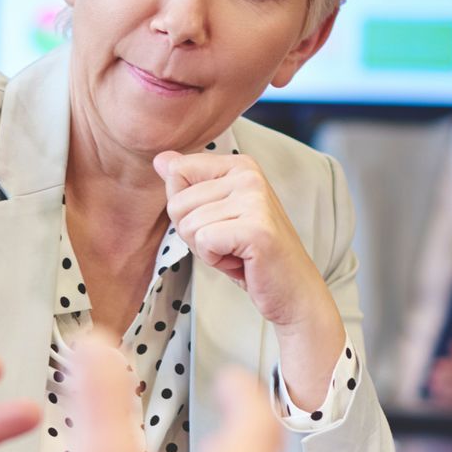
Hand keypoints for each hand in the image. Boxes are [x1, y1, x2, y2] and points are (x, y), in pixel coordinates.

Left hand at [155, 150, 344, 408]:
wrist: (292, 291)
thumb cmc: (251, 256)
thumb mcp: (216, 214)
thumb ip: (189, 184)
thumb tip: (159, 159)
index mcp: (240, 165)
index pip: (177, 171)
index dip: (185, 209)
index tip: (219, 223)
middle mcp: (249, 175)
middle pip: (177, 203)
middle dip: (194, 233)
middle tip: (229, 243)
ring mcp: (254, 200)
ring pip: (188, 225)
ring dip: (206, 250)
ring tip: (238, 252)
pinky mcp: (255, 229)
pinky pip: (203, 241)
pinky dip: (215, 260)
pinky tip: (241, 262)